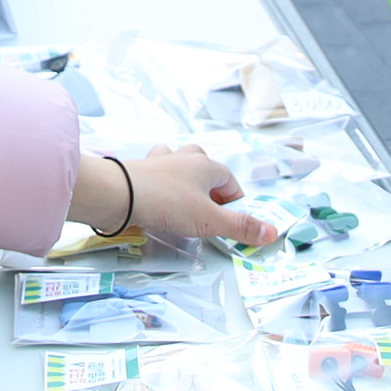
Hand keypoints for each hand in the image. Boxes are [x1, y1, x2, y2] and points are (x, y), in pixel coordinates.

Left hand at [69, 145, 279, 245]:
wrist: (118, 194)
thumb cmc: (167, 203)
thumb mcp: (209, 220)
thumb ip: (240, 227)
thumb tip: (273, 232)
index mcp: (207, 165)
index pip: (231, 183)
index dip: (235, 204)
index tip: (231, 224)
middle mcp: (185, 157)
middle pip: (206, 166)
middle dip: (211, 187)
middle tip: (208, 212)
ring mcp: (160, 161)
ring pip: (179, 162)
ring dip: (185, 178)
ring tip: (184, 200)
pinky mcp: (139, 170)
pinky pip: (155, 170)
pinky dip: (159, 180)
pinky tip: (156, 196)